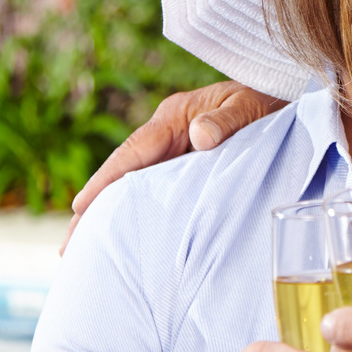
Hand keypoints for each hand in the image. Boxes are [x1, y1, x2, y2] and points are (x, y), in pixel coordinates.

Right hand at [63, 82, 285, 251]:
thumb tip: (200, 136)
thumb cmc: (266, 100)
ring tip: (84, 252)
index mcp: (174, 117)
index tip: (80, 207)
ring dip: (110, 216)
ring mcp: (172, 150)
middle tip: (69, 247)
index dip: (105, 180)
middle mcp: (166, 134)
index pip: (133, 152)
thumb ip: (227, 120)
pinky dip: (134, 212)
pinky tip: (124, 238)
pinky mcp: (183, 165)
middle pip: (122, 174)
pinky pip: (153, 190)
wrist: (282, 99)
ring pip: (133, 186)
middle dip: (94, 209)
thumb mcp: (249, 106)